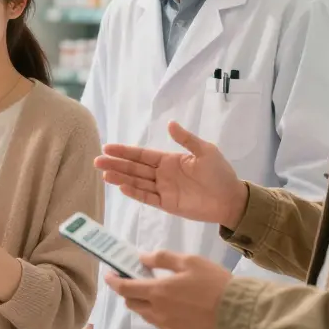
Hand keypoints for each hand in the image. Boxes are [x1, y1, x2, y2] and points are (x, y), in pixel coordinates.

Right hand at [94, 121, 248, 229]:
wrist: (231, 199)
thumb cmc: (220, 173)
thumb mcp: (205, 151)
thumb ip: (186, 140)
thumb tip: (169, 124)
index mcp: (169, 160)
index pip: (142, 155)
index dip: (125, 151)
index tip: (107, 147)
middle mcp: (162, 174)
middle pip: (134, 168)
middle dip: (116, 164)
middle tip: (97, 161)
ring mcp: (163, 190)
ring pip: (137, 182)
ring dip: (121, 178)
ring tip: (104, 174)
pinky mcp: (167, 204)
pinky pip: (147, 198)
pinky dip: (135, 193)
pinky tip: (122, 187)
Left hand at [103, 251, 231, 328]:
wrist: (236, 312)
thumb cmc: (213, 282)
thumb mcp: (189, 261)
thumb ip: (162, 259)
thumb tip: (141, 259)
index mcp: (157, 291)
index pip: (125, 288)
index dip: (113, 281)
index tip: (109, 274)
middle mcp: (157, 311)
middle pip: (131, 303)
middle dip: (128, 291)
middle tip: (135, 279)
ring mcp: (166, 325)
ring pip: (144, 314)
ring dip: (142, 302)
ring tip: (155, 291)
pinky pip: (158, 323)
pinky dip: (156, 312)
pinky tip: (170, 304)